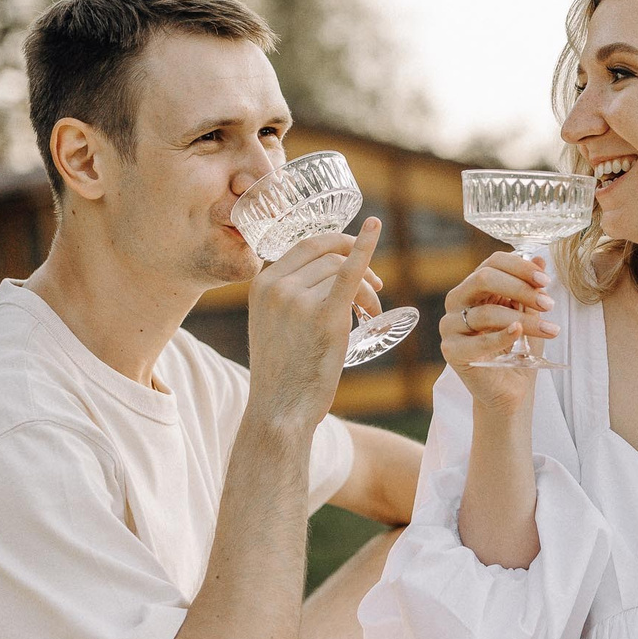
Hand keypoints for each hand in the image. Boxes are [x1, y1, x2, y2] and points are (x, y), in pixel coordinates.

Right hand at [247, 219, 382, 429]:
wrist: (280, 409)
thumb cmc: (282, 372)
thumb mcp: (271, 323)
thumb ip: (288, 295)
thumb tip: (325, 271)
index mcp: (261, 284)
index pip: (306, 247)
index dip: (335, 245)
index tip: (353, 255)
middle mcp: (277, 287)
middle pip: (329, 256)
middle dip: (356, 263)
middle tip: (376, 287)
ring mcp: (299, 300)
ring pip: (344, 271)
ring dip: (366, 287)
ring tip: (372, 312)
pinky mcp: (324, 318)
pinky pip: (349, 273)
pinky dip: (364, 248)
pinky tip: (375, 229)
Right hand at [440, 250, 558, 411]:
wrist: (510, 389)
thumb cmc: (518, 349)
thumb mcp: (529, 314)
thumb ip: (530, 288)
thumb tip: (541, 259)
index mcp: (474, 287)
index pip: (492, 263)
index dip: (520, 267)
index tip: (545, 281)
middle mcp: (457, 301)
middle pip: (484, 278)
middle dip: (521, 288)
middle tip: (548, 304)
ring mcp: (450, 325)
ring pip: (487, 312)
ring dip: (523, 319)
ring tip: (549, 330)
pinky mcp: (451, 350)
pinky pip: (477, 341)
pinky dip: (501, 336)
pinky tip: (518, 333)